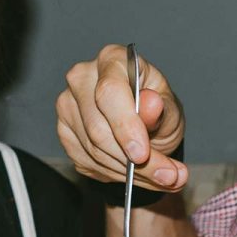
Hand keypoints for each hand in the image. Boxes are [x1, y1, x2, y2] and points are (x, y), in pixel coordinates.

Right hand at [56, 44, 187, 190]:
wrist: (146, 126)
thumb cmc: (158, 109)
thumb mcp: (171, 109)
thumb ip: (162, 110)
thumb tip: (150, 103)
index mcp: (112, 60)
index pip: (110, 92)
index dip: (126, 126)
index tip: (142, 153)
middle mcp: (83, 78)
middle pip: (99, 128)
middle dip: (135, 161)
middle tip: (168, 176)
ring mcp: (69, 106)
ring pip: (94, 151)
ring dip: (131, 172)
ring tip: (162, 177)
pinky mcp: (65, 132)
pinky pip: (88, 162)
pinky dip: (116, 174)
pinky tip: (137, 173)